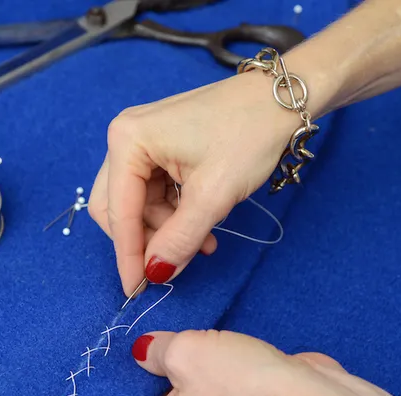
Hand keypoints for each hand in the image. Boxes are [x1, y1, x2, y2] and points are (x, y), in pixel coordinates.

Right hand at [88, 71, 302, 295]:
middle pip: (118, 207)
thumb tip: (154, 274)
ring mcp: (143, 140)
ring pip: (138, 204)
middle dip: (146, 239)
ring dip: (166, 229)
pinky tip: (203, 224)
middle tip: (175, 262)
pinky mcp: (160, 146)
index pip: (117, 212)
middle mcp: (126, 137)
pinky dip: (174, 214)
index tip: (136, 290)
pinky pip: (154, 192)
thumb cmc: (249, 134)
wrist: (283, 99)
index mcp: (128, 141)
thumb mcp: (213, 195)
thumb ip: (179, 239)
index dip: (128, 255)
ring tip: (204, 242)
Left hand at [125, 329, 341, 395]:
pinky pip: (204, 393)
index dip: (113, 381)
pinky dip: (202, 373)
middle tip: (140, 336)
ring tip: (173, 339)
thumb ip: (153, 348)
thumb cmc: (242, 383)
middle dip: (143, 373)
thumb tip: (144, 349)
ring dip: (177, 369)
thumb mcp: (184, 351)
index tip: (113, 350)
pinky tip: (204, 347)